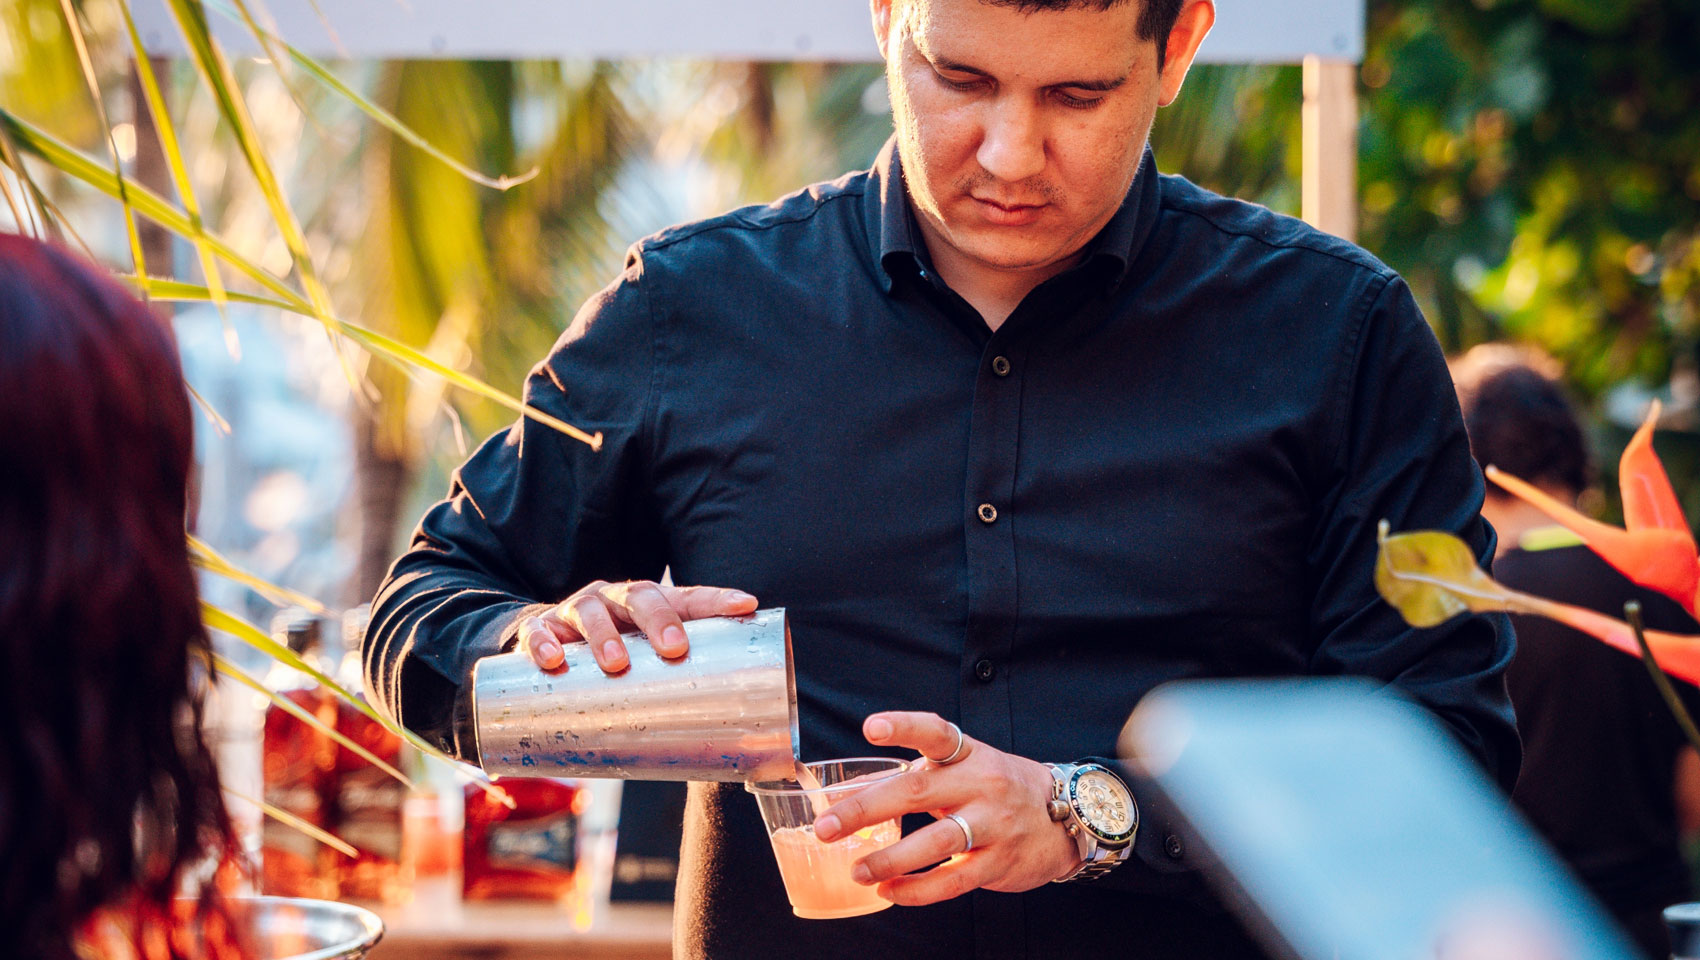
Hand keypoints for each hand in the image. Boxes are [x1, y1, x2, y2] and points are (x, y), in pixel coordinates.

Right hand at [515, 580, 757, 673]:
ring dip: (604, 634)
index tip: (745, 606)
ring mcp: (574, 611)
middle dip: (659, 619)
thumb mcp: (645, 666)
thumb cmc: (612, 658)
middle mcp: (614, 600)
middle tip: (674, 648)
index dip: (716, 600)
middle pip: (639, 596)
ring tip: (615, 662)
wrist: (547, 646)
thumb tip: (731, 758)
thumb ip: (676, 693)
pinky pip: (537, 631)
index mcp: (647, 605)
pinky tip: (552, 661)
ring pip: (590, 610)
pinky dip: (544, 643)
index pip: (686, 597)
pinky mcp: (539, 628)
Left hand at [812, 711, 1080, 905]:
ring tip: (856, 869)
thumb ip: (923, 775)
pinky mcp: (998, 863)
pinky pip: (952, 881)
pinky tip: (889, 892)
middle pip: (918, 792)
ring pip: (935, 842)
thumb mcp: (972, 766)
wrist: (1066, 818)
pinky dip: (917, 890)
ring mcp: (992, 825)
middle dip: (866, 809)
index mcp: (970, 755)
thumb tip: (858, 792)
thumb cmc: (1002, 789)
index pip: (936, 732)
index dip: (904, 727)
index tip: (871, 728)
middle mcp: (981, 785)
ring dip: (889, 858)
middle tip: (826, 825)